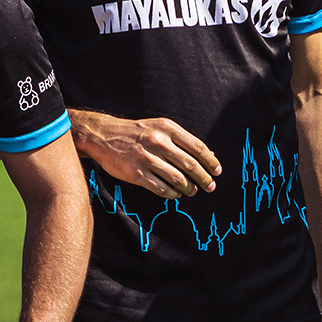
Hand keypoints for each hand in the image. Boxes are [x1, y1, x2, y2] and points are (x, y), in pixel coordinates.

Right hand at [72, 111, 220, 197]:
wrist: (103, 135)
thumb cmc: (137, 132)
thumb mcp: (160, 127)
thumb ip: (182, 140)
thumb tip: (209, 155)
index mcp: (167, 128)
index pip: (197, 147)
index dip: (210, 161)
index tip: (217, 171)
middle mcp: (158, 142)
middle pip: (189, 164)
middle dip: (204, 178)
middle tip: (211, 186)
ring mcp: (146, 158)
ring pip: (177, 178)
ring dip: (189, 188)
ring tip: (193, 191)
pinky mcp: (135, 173)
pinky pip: (160, 188)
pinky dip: (172, 193)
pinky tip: (175, 194)